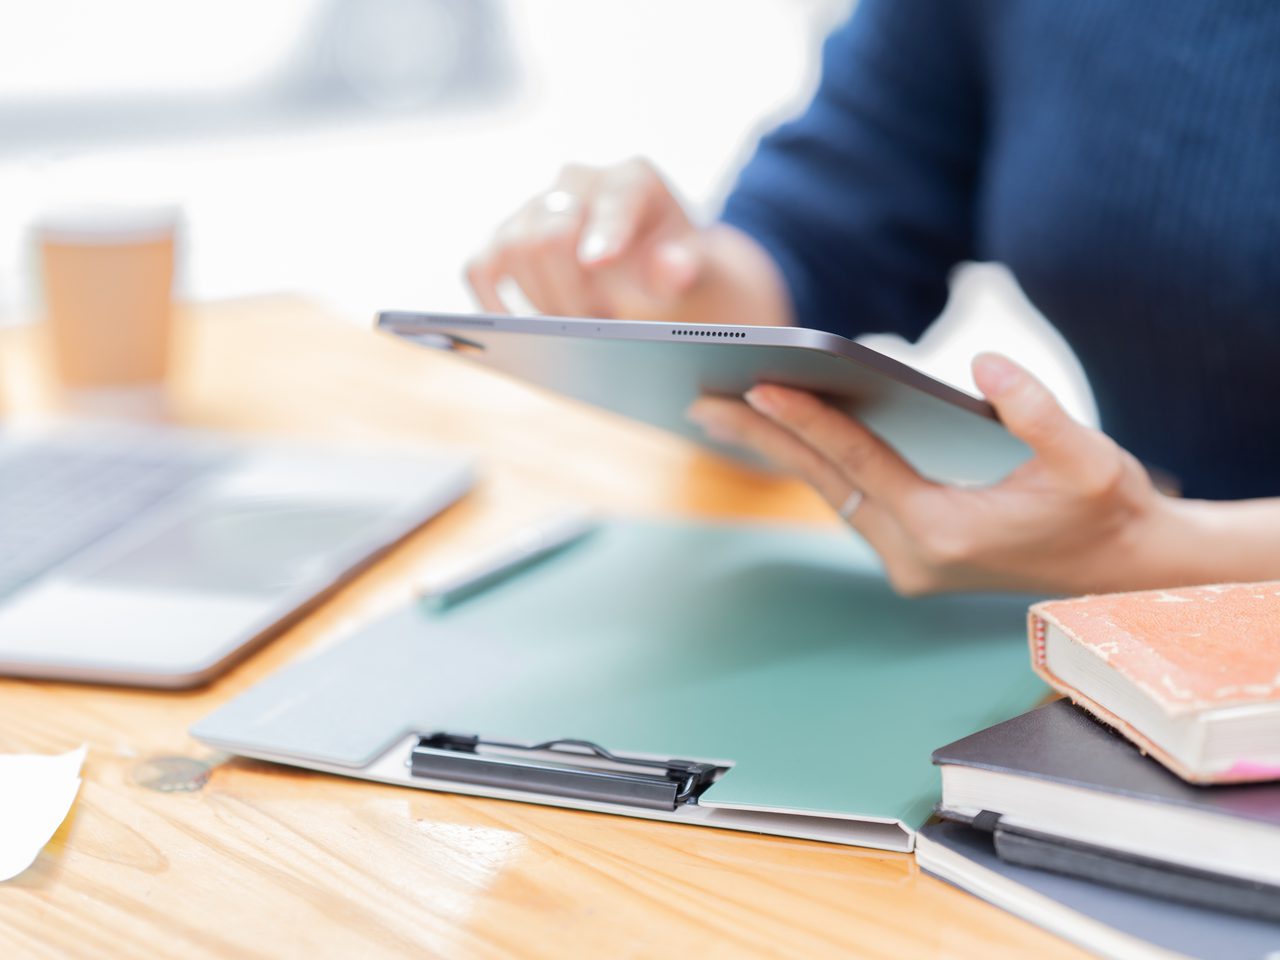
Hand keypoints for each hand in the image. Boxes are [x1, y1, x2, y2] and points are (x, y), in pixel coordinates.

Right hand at [466, 158, 705, 318]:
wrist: (648, 271)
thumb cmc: (671, 268)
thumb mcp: (694, 269)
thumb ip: (685, 268)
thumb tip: (673, 268)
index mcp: (632, 180)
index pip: (615, 200)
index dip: (605, 231)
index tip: (599, 260)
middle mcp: (576, 183)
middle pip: (553, 234)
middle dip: (574, 292)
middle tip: (599, 325)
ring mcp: (534, 208)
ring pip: (513, 251)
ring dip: (542, 301)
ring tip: (575, 327)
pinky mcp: (504, 239)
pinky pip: (481, 268)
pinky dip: (493, 300)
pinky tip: (518, 331)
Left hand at [687, 353, 1179, 595]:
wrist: (1120, 571)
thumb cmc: (1106, 510)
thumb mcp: (1090, 459)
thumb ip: (1037, 409)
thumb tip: (983, 363)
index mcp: (945, 531)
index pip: (859, 463)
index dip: (808, 419)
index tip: (757, 384)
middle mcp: (913, 556)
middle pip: (824, 482)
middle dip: (762, 439)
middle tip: (701, 400)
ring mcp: (907, 564)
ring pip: (830, 495)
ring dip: (782, 453)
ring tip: (724, 412)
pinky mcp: (910, 559)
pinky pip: (849, 503)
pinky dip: (817, 468)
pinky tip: (786, 438)